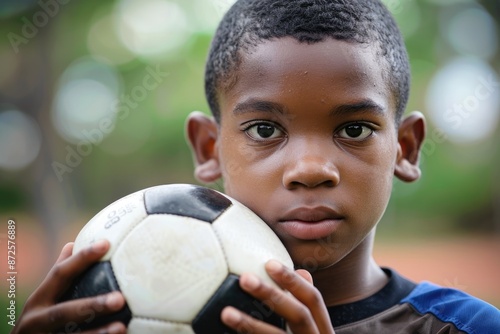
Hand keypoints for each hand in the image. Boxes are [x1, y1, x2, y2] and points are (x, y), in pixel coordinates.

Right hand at [11, 240, 126, 333]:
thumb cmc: (38, 321)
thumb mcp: (42, 298)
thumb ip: (58, 276)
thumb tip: (72, 244)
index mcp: (38, 300)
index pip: (60, 274)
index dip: (82, 258)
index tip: (106, 244)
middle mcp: (36, 321)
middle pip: (64, 312)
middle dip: (92, 306)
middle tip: (120, 299)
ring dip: (98, 333)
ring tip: (121, 327)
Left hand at [221, 260, 334, 332]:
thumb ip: (308, 309)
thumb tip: (303, 271)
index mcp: (323, 333)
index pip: (314, 301)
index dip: (293, 281)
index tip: (268, 263)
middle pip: (299, 315)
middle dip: (272, 295)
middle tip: (244, 278)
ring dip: (251, 324)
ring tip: (225, 312)